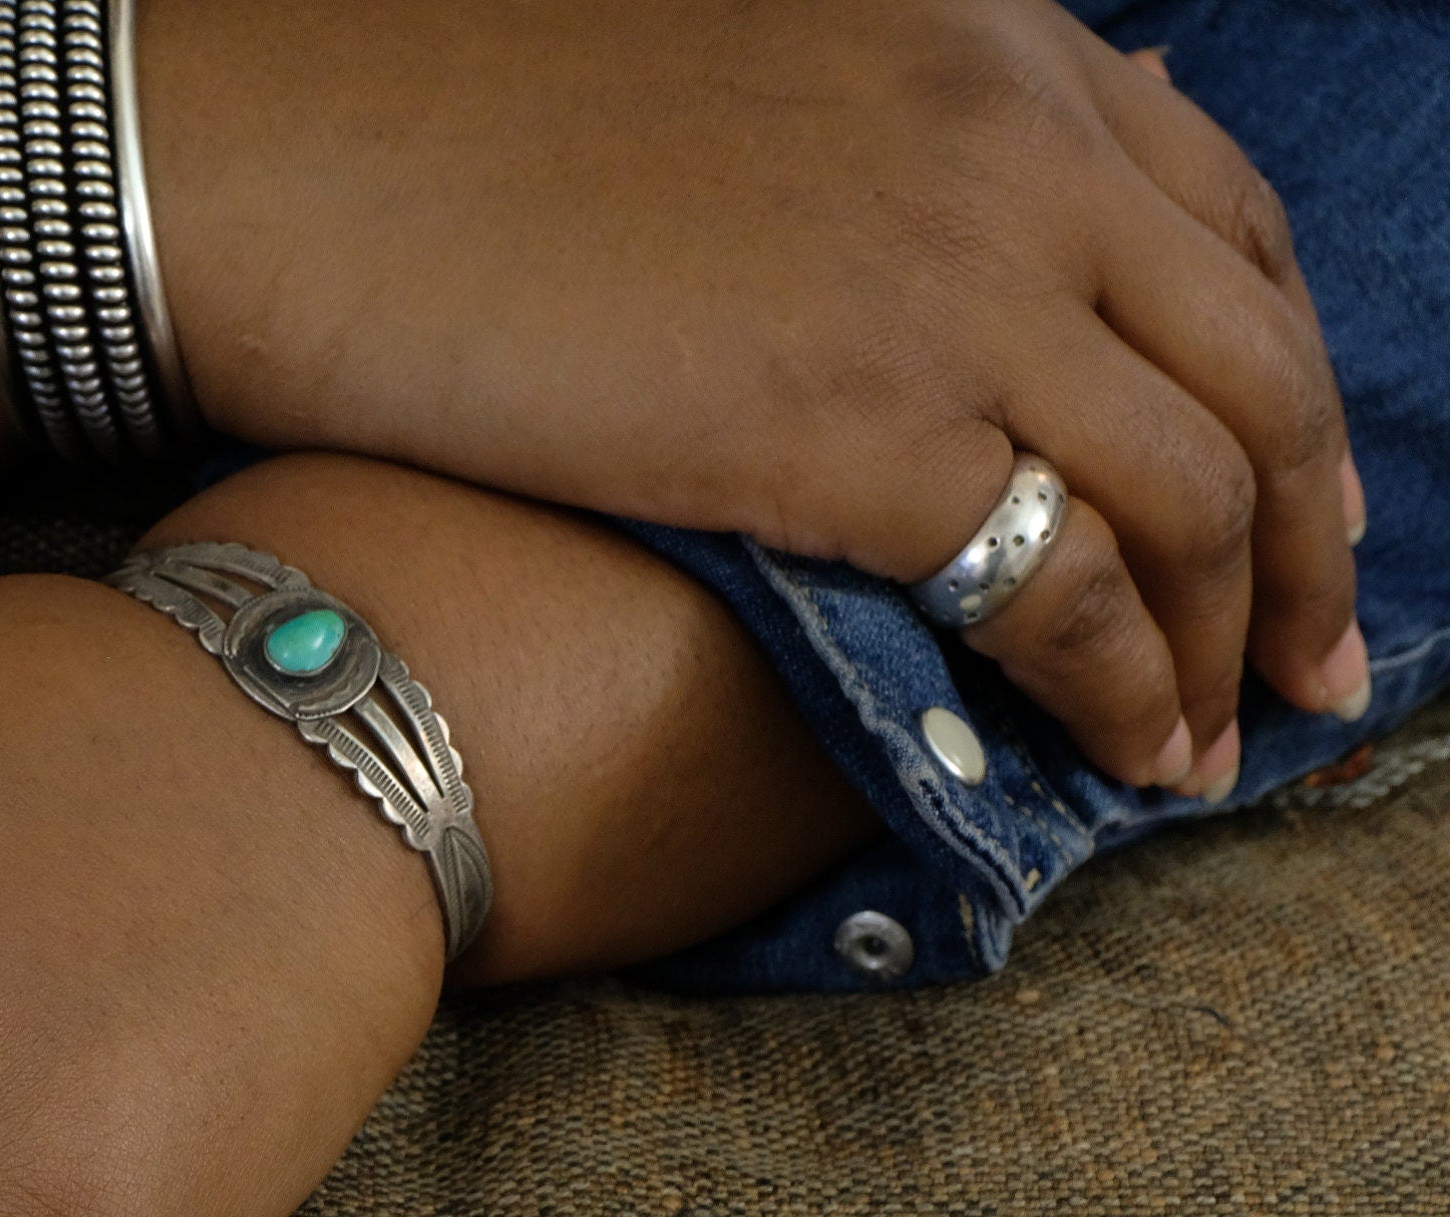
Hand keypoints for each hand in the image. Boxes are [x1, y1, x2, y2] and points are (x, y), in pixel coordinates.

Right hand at [145, 0, 1364, 791]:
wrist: (289, 157)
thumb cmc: (442, 119)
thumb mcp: (717, 68)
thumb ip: (859, 137)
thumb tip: (910, 234)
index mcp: (980, 39)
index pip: (1218, 215)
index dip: (1273, 370)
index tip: (1283, 481)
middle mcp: (1009, 145)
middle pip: (1253, 363)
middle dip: (1311, 532)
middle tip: (1317, 651)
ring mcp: (949, 283)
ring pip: (1195, 488)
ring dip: (1237, 634)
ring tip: (1221, 740)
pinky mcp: (859, 430)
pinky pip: (1072, 589)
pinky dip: (1129, 687)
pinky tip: (1129, 755)